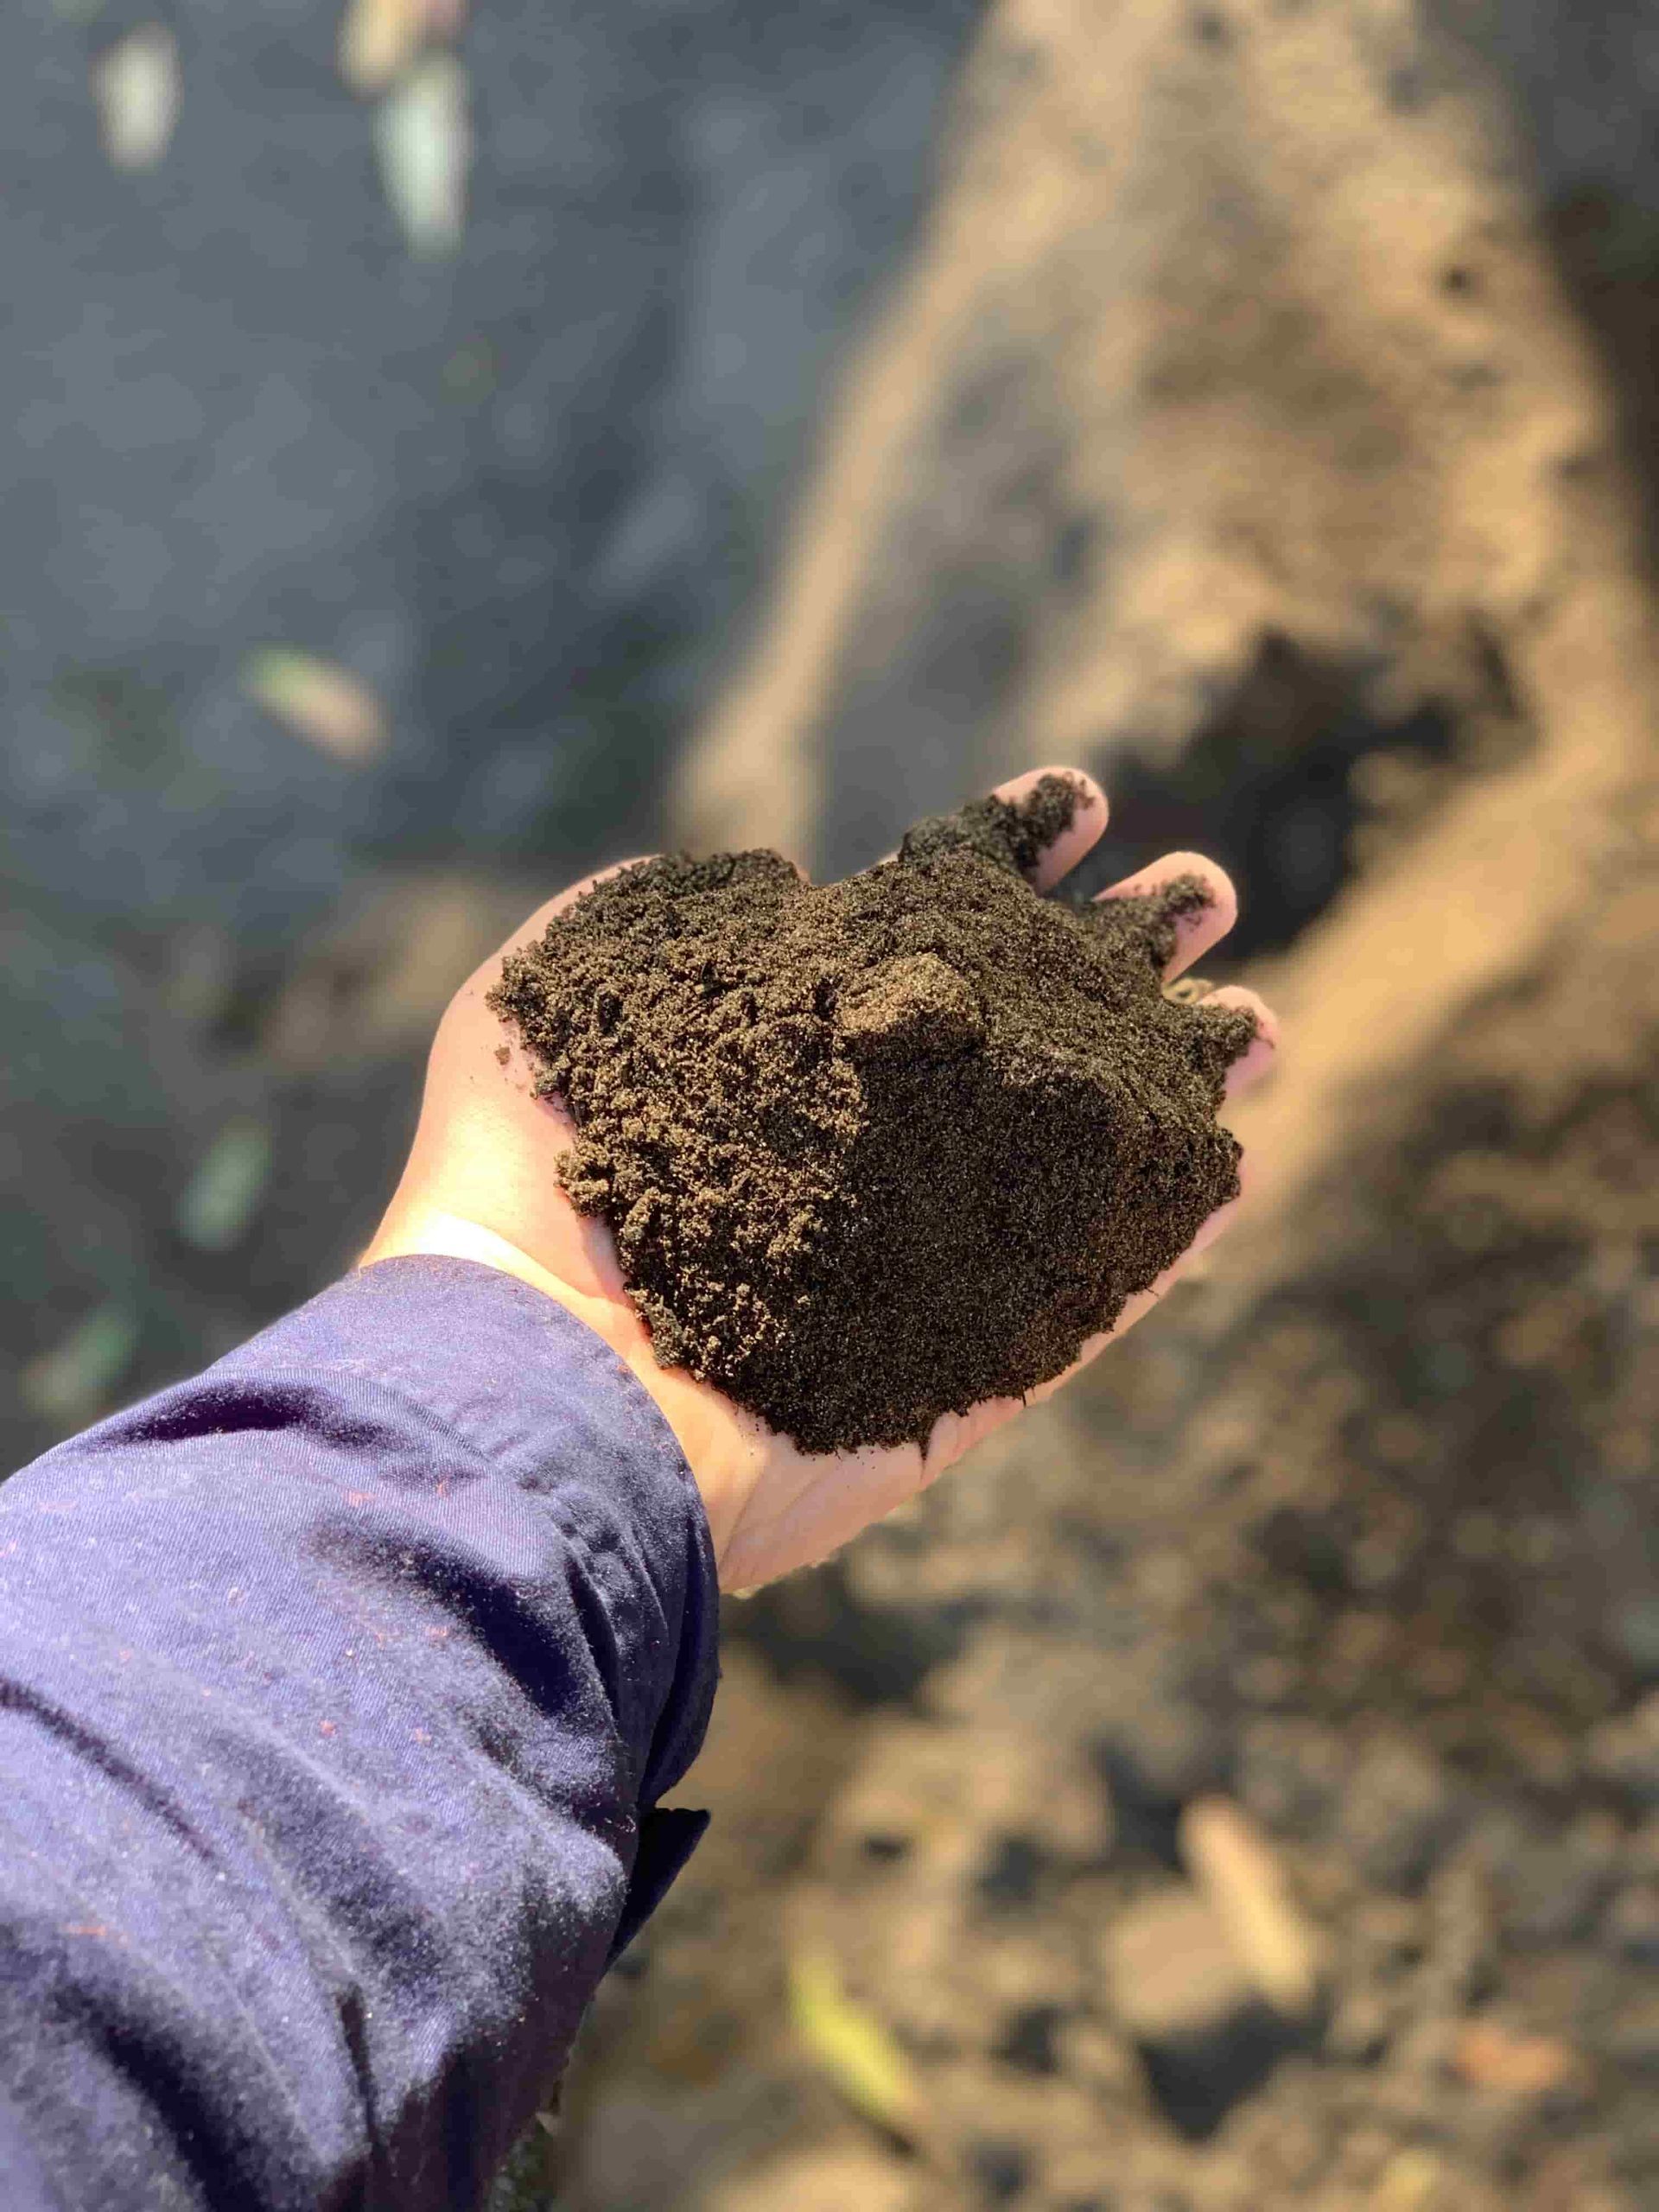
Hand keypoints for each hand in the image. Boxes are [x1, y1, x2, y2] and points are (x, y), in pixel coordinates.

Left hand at [362, 768, 1277, 1590]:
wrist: (526, 1389)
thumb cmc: (508, 1188)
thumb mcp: (548, 993)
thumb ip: (652, 909)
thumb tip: (782, 875)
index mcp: (787, 1049)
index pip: (923, 928)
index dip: (1007, 860)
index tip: (1079, 801)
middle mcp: (867, 1147)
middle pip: (1025, 1028)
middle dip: (1120, 955)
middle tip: (1202, 896)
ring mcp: (918, 1263)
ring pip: (1077, 1156)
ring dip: (1174, 1085)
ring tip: (1261, 1020)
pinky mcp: (951, 1378)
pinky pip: (1083, 1306)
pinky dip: (1162, 1245)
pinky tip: (1236, 1171)